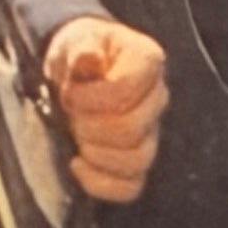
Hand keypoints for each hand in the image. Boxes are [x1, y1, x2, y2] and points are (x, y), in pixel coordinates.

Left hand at [43, 16, 167, 202]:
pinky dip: (100, 184)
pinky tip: (76, 165)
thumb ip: (81, 48)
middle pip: (133, 130)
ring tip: (75, 139)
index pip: (128, 90)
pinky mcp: (137, 159)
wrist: (78, 70)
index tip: (69, 93)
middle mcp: (157, 98)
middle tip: (70, 117)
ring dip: (96, 155)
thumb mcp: (74, 40)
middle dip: (90, 128)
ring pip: (137, 160)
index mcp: (147, 61)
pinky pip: (130, 187)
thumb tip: (87, 58)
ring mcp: (151, 132)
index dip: (93, 98)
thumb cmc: (79, 51)